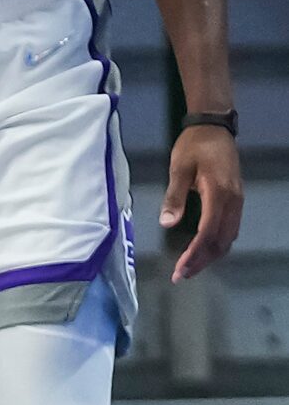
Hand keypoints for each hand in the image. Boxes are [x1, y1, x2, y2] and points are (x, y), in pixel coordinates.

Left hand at [165, 122, 243, 280]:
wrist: (214, 128)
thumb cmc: (194, 146)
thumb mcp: (178, 168)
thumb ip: (174, 196)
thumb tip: (167, 223)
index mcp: (219, 194)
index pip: (208, 232)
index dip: (195, 254)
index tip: (180, 269)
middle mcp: (233, 201)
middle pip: (221, 240)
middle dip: (202, 261)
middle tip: (181, 275)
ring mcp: (237, 200)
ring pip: (228, 237)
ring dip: (210, 255)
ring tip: (190, 268)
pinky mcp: (235, 199)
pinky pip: (229, 228)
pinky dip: (217, 243)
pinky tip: (203, 250)